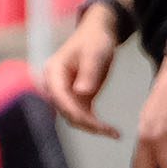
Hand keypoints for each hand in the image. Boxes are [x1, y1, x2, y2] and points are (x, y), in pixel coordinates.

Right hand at [42, 10, 120, 136]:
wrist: (97, 34)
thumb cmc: (94, 40)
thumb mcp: (95, 53)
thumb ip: (88, 72)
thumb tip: (81, 92)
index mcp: (53, 73)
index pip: (60, 97)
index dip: (75, 112)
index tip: (94, 123)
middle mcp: (54, 86)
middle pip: (65, 110)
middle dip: (86, 123)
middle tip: (110, 131)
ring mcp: (64, 93)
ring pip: (72, 116)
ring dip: (91, 127)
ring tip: (113, 133)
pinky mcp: (75, 97)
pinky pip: (81, 114)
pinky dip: (94, 123)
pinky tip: (110, 130)